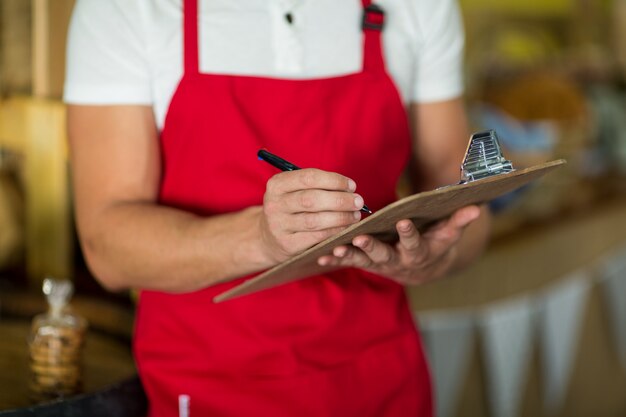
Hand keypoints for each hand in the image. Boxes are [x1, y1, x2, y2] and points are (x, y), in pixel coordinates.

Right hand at [259, 168, 364, 262]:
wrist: (269, 237)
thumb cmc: (291, 208)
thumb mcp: (295, 191)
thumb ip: (318, 186)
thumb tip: (350, 189)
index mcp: (277, 185)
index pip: (308, 177)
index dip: (334, 180)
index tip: (352, 185)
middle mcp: (274, 204)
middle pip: (312, 199)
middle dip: (340, 200)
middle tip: (358, 201)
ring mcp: (279, 226)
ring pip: (315, 220)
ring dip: (340, 217)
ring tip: (355, 215)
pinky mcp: (287, 244)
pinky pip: (316, 237)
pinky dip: (334, 231)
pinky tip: (345, 228)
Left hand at [316, 205, 481, 284]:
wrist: (426, 270)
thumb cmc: (437, 243)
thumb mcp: (449, 234)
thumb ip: (458, 221)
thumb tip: (476, 207)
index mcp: (419, 253)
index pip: (415, 243)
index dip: (409, 234)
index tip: (402, 221)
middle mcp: (398, 262)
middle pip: (384, 256)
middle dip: (371, 248)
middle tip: (359, 239)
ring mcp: (381, 265)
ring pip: (363, 262)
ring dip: (348, 256)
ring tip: (333, 249)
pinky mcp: (367, 264)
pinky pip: (350, 262)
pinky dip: (336, 259)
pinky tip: (321, 254)